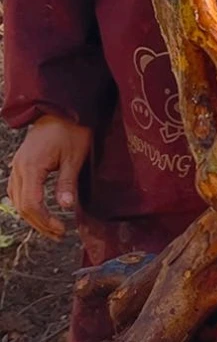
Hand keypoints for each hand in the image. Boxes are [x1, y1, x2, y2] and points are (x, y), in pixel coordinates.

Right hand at [7, 114, 90, 238]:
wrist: (61, 108)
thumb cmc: (72, 129)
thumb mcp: (75, 156)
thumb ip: (67, 182)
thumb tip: (66, 207)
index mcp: (31, 166)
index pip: (31, 204)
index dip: (45, 221)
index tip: (61, 230)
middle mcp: (18, 168)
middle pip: (22, 205)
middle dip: (39, 223)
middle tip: (58, 234)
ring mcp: (17, 165)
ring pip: (17, 200)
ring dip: (32, 216)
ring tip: (51, 227)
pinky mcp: (20, 163)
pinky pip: (17, 190)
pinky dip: (26, 204)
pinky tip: (39, 211)